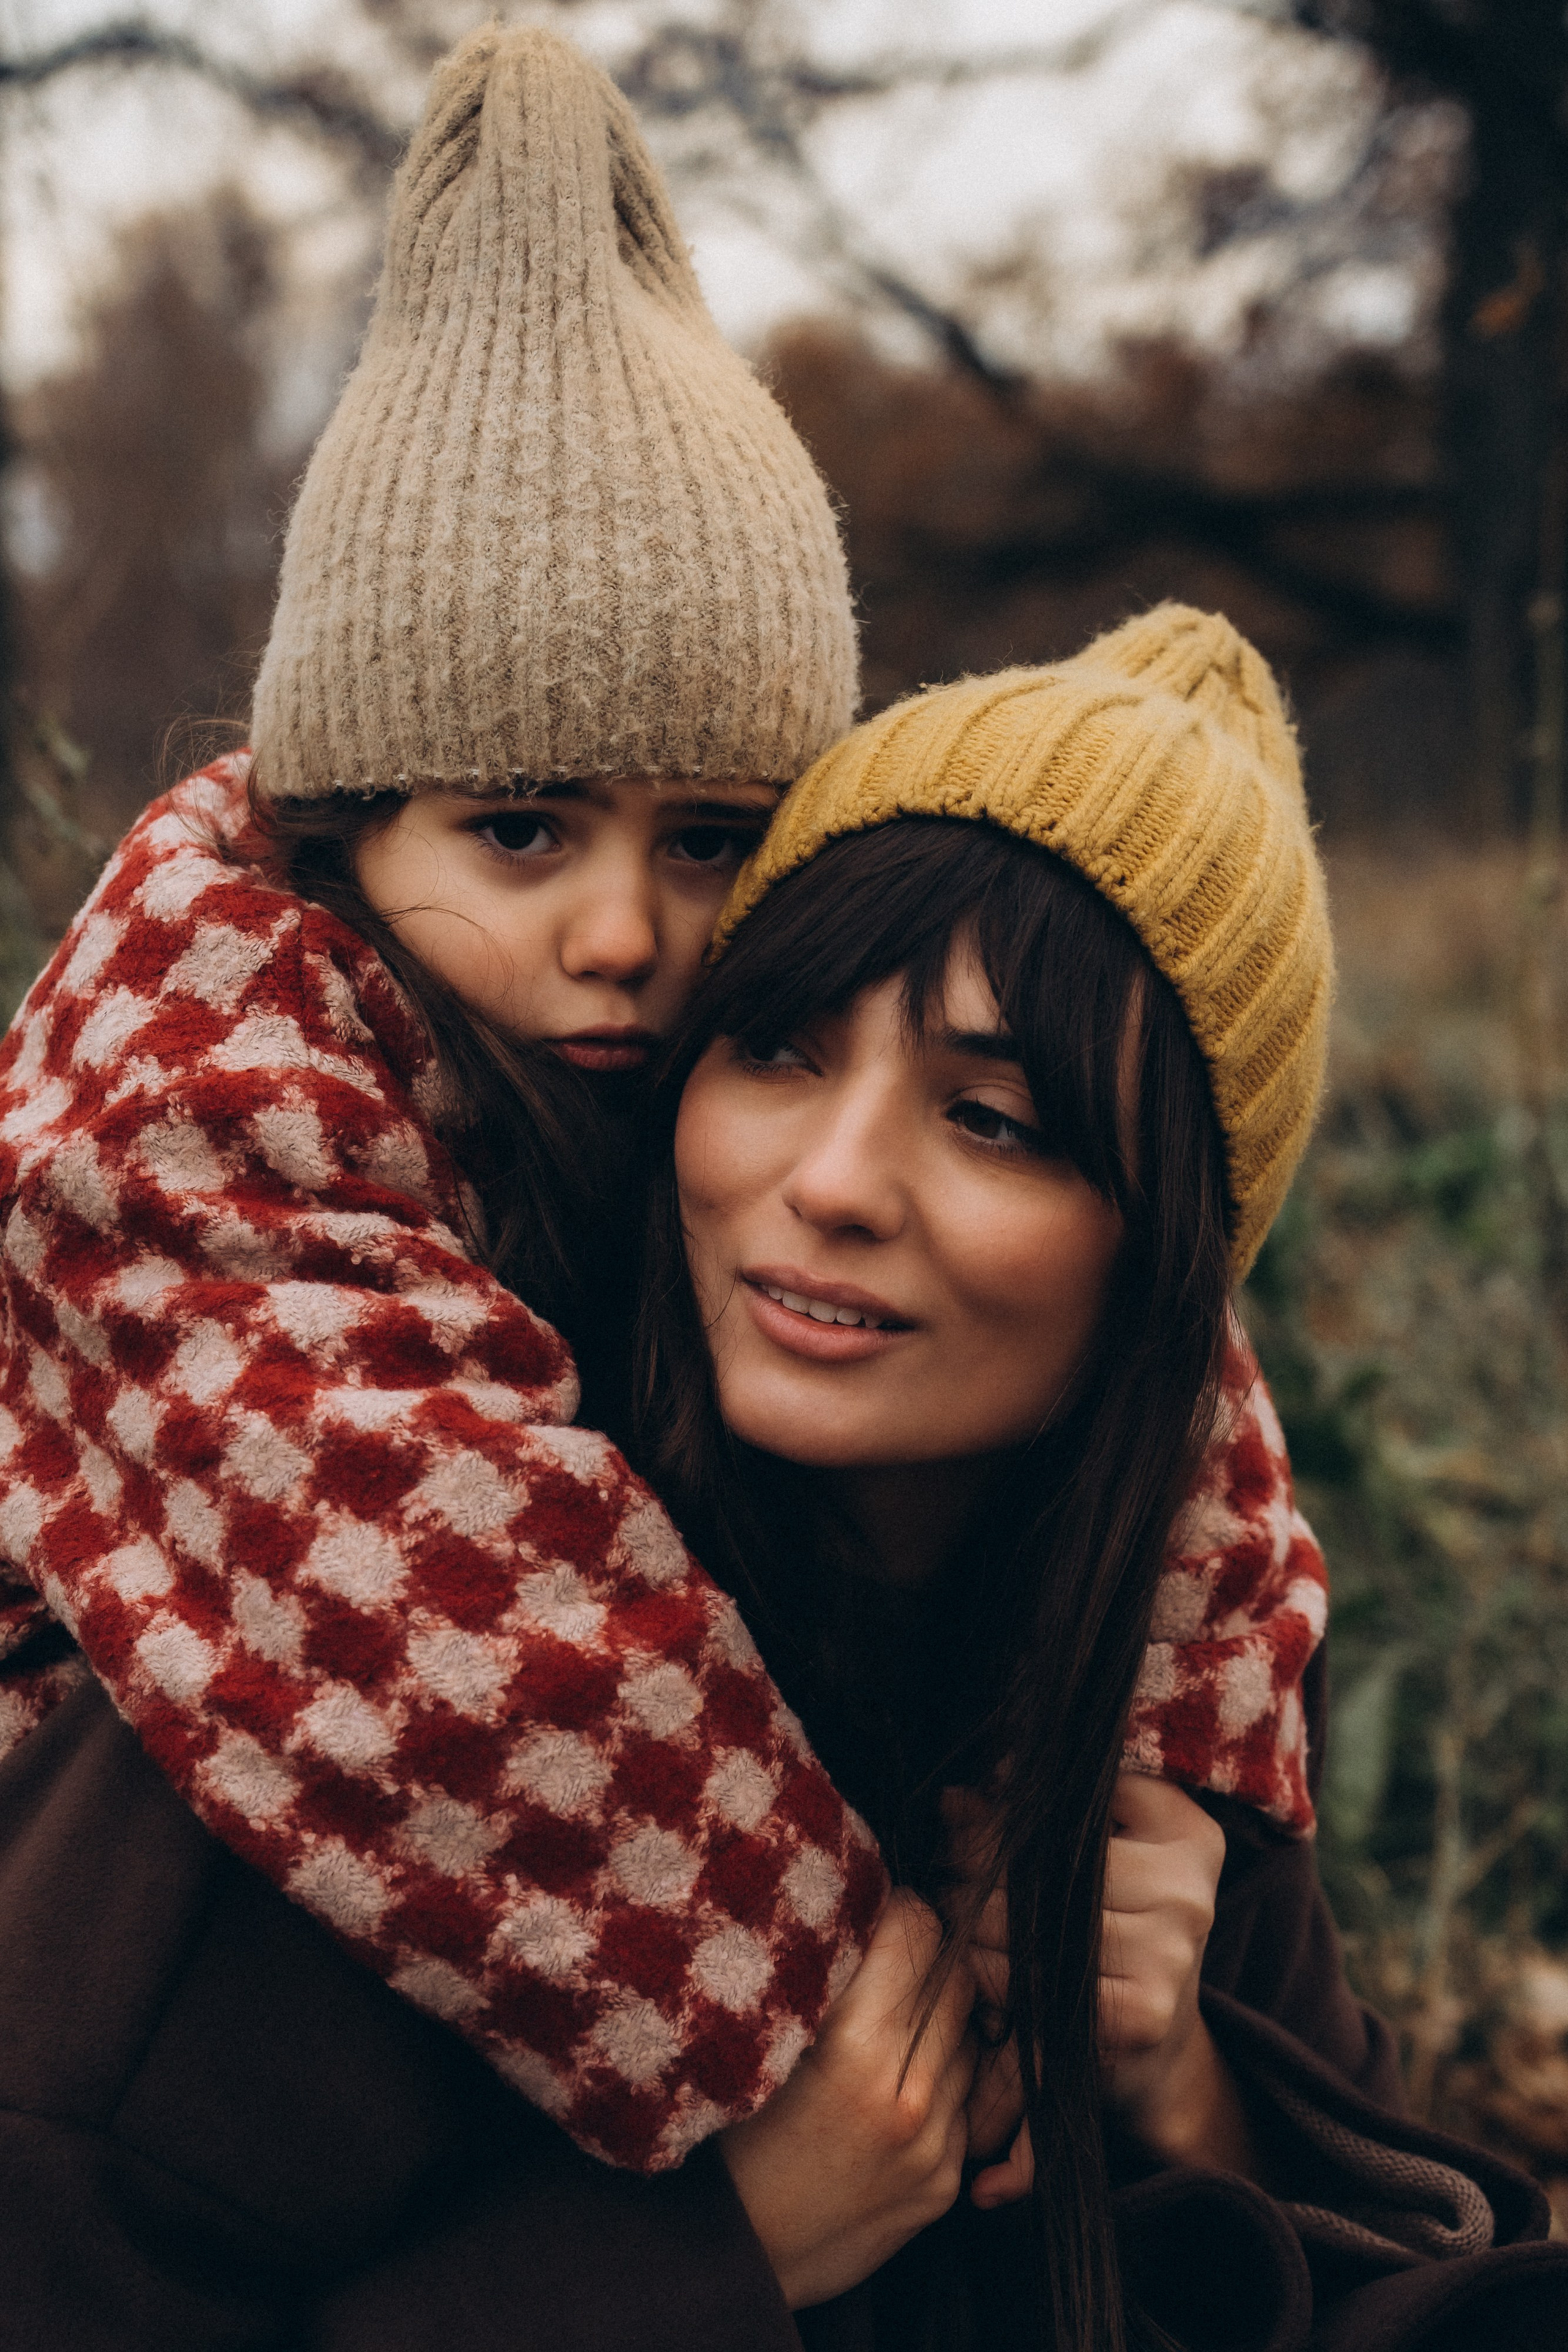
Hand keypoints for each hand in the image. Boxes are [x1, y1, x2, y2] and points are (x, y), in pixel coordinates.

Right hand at [718, 1888, 976, 2308]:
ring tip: (888, 2019)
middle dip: (926, 1955)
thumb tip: (857, 1900)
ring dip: (938, 2018)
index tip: (879, 1903)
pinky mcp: (943, 2183)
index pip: (915, 1937)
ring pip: (968, 2038)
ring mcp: (932, 2146)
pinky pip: (964, 2101)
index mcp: (854, 2054)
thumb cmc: (726, 2135)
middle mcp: (907, 2100)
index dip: (897, 1907)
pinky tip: (893, 2081)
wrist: (735, 2256)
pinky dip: (938, 2078)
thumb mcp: (760, 2044)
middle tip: (891, 1948)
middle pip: (954, 1981)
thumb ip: (818, 1979)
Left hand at [942, 1773, 1256, 2198]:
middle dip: (982, 1857)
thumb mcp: (1098, 1853)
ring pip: (1037, 1922)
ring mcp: (1171, 1956)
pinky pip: (1037, 1982)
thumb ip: (1037, 1814)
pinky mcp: (1142, 2014)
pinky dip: (993, 1970)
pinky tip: (975, 1959)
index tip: (975, 1804)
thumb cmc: (1117, 1920)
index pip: (1084, 1796)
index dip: (1017, 1799)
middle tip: (945, 1860)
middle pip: (1054, 1860)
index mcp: (1188, 1833)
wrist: (1160, 2040)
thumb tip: (955, 1799)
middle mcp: (1189, 1892)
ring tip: (952, 1904)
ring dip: (975, 1914)